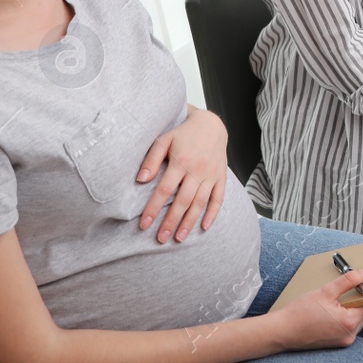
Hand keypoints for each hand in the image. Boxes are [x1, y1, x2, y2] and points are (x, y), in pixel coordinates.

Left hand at [136, 108, 228, 242]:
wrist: (211, 124)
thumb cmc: (183, 134)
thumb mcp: (164, 139)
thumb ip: (152, 159)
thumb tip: (140, 180)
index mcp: (181, 161)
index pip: (165, 190)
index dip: (154, 208)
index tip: (144, 225)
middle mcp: (198, 169)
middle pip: (183, 201)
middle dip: (171, 222)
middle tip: (160, 239)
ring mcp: (211, 174)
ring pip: (200, 202)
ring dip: (189, 222)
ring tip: (179, 238)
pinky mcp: (221, 176)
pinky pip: (218, 198)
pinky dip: (212, 213)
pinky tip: (204, 227)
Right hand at [268, 268, 362, 350]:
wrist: (282, 332)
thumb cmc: (301, 312)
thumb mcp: (326, 291)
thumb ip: (349, 280)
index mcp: (350, 322)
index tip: (361, 283)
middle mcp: (350, 335)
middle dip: (358, 300)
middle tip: (345, 290)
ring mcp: (344, 341)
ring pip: (357, 320)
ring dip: (351, 310)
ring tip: (335, 302)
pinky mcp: (337, 344)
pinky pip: (348, 328)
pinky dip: (344, 319)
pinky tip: (331, 312)